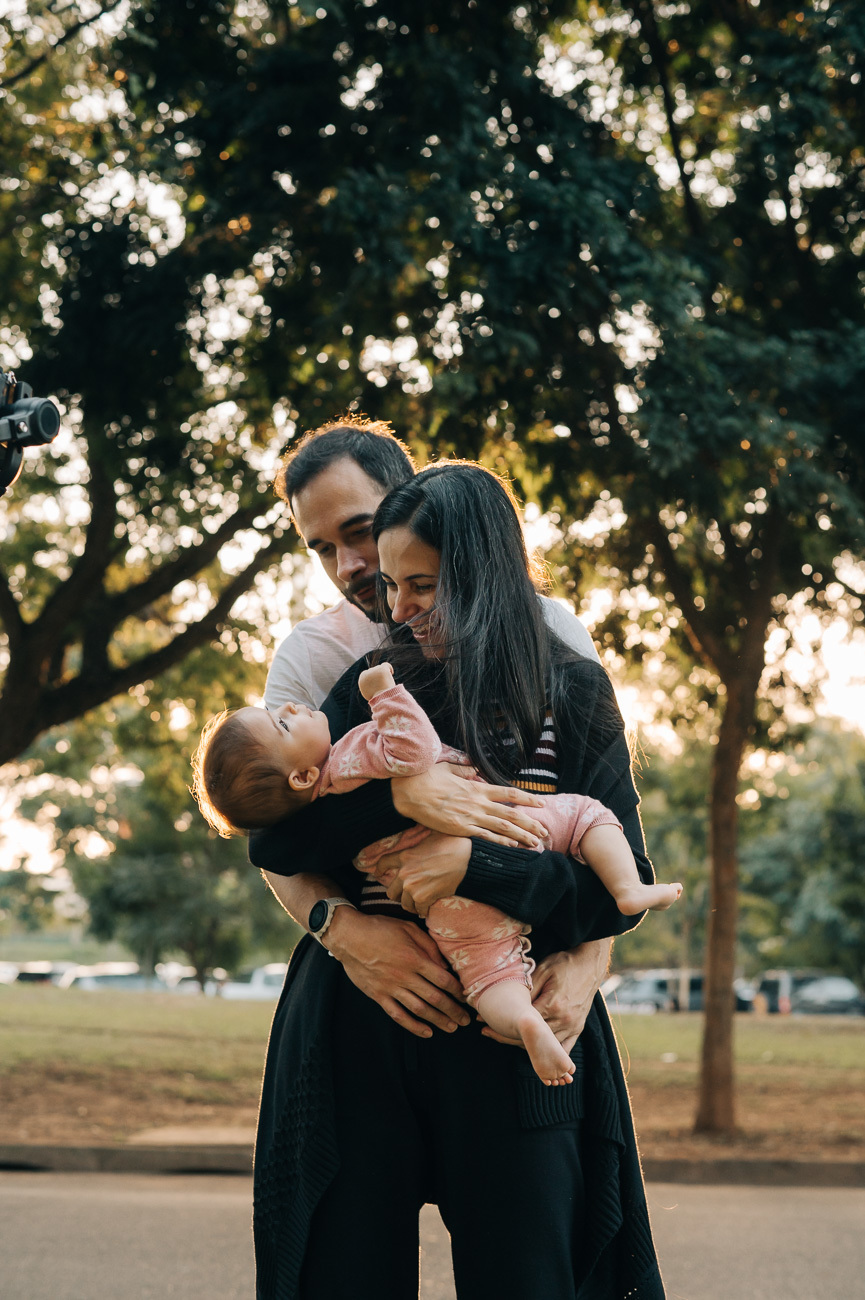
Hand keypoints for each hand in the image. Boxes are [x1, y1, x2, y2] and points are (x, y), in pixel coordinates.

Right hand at [324, 908, 469, 1037]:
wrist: (349, 936)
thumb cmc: (380, 928)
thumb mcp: (408, 928)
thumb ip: (429, 946)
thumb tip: (444, 965)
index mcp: (414, 958)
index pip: (443, 979)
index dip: (457, 991)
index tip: (467, 997)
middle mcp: (405, 976)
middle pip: (434, 998)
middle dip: (453, 1010)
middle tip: (465, 1020)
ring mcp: (390, 988)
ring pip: (419, 1010)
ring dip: (437, 1020)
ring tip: (451, 1027)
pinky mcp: (378, 996)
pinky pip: (398, 1015)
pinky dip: (413, 1026)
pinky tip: (426, 1032)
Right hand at [358, 662, 394, 700]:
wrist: (381, 698)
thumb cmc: (377, 698)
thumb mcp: (369, 693)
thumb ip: (369, 686)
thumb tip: (373, 683)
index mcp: (362, 679)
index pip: (368, 674)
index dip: (374, 678)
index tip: (378, 684)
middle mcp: (367, 673)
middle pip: (374, 671)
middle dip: (379, 676)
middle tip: (383, 685)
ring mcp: (374, 670)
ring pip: (380, 669)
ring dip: (384, 675)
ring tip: (386, 684)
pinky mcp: (381, 669)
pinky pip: (386, 665)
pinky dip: (389, 668)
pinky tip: (392, 673)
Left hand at [381, 831, 472, 916]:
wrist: (467, 859)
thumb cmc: (452, 844)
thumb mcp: (431, 834)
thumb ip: (420, 834)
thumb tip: (419, 820)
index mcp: (405, 856)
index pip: (383, 864)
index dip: (378, 870)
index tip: (378, 874)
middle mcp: (405, 873)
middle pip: (391, 891)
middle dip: (398, 894)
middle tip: (406, 894)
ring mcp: (413, 887)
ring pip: (404, 904)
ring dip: (411, 904)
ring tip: (417, 903)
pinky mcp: (424, 898)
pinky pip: (418, 910)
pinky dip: (423, 911)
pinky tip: (427, 908)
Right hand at [392, 763, 547, 847]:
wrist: (410, 791)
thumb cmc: (428, 777)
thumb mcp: (449, 769)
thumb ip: (465, 771)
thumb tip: (474, 770)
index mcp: (477, 787)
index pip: (508, 793)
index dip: (527, 799)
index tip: (541, 803)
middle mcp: (478, 802)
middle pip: (511, 813)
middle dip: (531, 823)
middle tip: (545, 831)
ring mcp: (470, 816)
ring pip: (502, 827)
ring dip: (522, 835)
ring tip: (536, 843)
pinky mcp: (460, 829)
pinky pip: (485, 837)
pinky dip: (501, 842)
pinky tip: (513, 846)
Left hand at [480, 939, 611, 1053]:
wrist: (589, 964)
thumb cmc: (564, 964)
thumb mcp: (542, 971)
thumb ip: (527, 990)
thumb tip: (508, 1005)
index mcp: (553, 1005)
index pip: (522, 1024)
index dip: (501, 1025)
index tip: (484, 1022)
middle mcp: (563, 1020)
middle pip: (531, 1039)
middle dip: (506, 1037)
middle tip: (487, 1032)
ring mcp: (572, 1027)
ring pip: (544, 1048)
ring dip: (524, 1045)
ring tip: (504, 1038)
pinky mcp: (578, 1029)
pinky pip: (562, 1049)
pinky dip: (547, 1052)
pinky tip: (533, 1050)